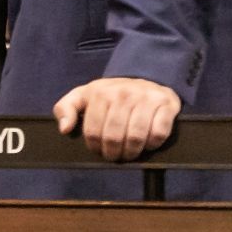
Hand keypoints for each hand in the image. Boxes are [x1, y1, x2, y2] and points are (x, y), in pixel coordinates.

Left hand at [53, 77, 180, 161]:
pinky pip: (158, 133)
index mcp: (100, 93)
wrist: (148, 76)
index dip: (94, 147)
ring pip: (136, 137)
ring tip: (129, 153)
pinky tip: (147, 143)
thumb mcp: (84, 95)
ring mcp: (146, 98)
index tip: (98, 150)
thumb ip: (66, 108)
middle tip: (115, 156)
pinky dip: (152, 144)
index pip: (92, 131)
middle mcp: (123, 93)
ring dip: (132, 152)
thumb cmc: (112, 93)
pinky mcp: (166, 105)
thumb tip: (64, 129)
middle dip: (113, 153)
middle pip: (114, 137)